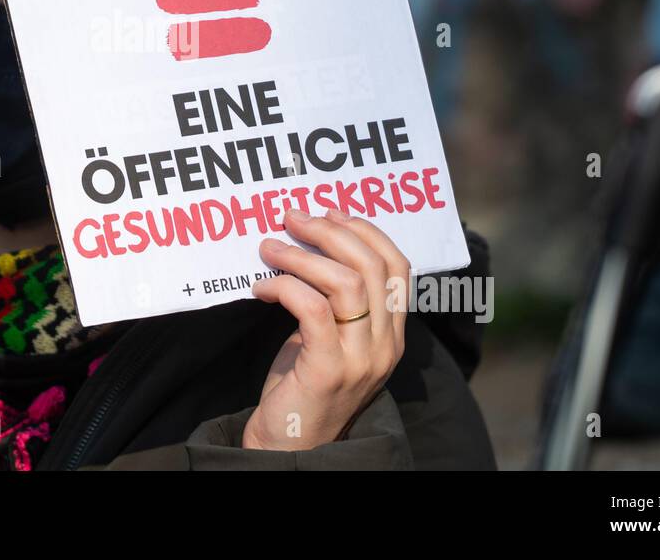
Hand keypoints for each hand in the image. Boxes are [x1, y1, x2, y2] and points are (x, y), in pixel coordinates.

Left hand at [242, 207, 409, 450]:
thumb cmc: (302, 386)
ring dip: (301, 256)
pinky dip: (284, 286)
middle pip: (372, 266)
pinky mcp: (328, 370)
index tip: (329, 211)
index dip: (366, 231)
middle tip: (291, 218)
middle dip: (329, 232)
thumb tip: (308, 240)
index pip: (398, 267)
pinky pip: (312, 308)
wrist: (288, 447)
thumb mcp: (329, 337)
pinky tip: (260, 287)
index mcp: (392, 333)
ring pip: (346, 283)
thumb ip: (333, 299)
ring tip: (268, 247)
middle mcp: (386, 345)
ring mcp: (361, 359)